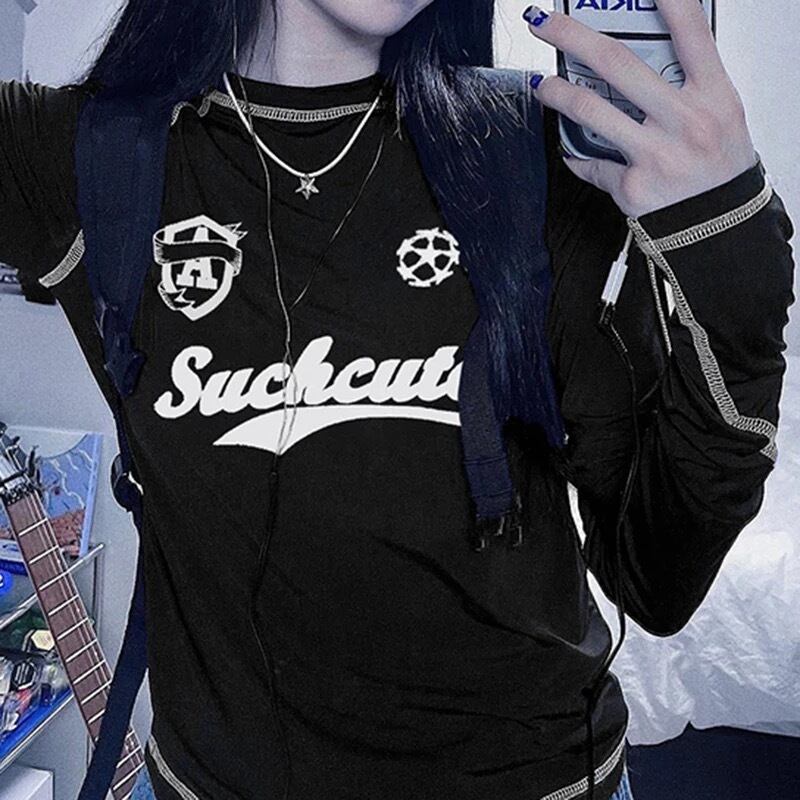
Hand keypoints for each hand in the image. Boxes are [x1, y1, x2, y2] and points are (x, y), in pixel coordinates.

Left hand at [523, 1, 759, 218]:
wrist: (720, 224)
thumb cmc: (719, 165)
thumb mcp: (722, 113)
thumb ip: (689, 83)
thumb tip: (642, 56)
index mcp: (714, 96)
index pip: (692, 33)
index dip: (668, 1)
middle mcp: (685, 121)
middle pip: (619, 64)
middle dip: (572, 36)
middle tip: (544, 22)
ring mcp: (657, 155)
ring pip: (591, 111)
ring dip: (557, 93)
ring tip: (541, 84)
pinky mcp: (633, 187)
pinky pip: (592, 163)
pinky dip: (578, 156)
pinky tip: (572, 150)